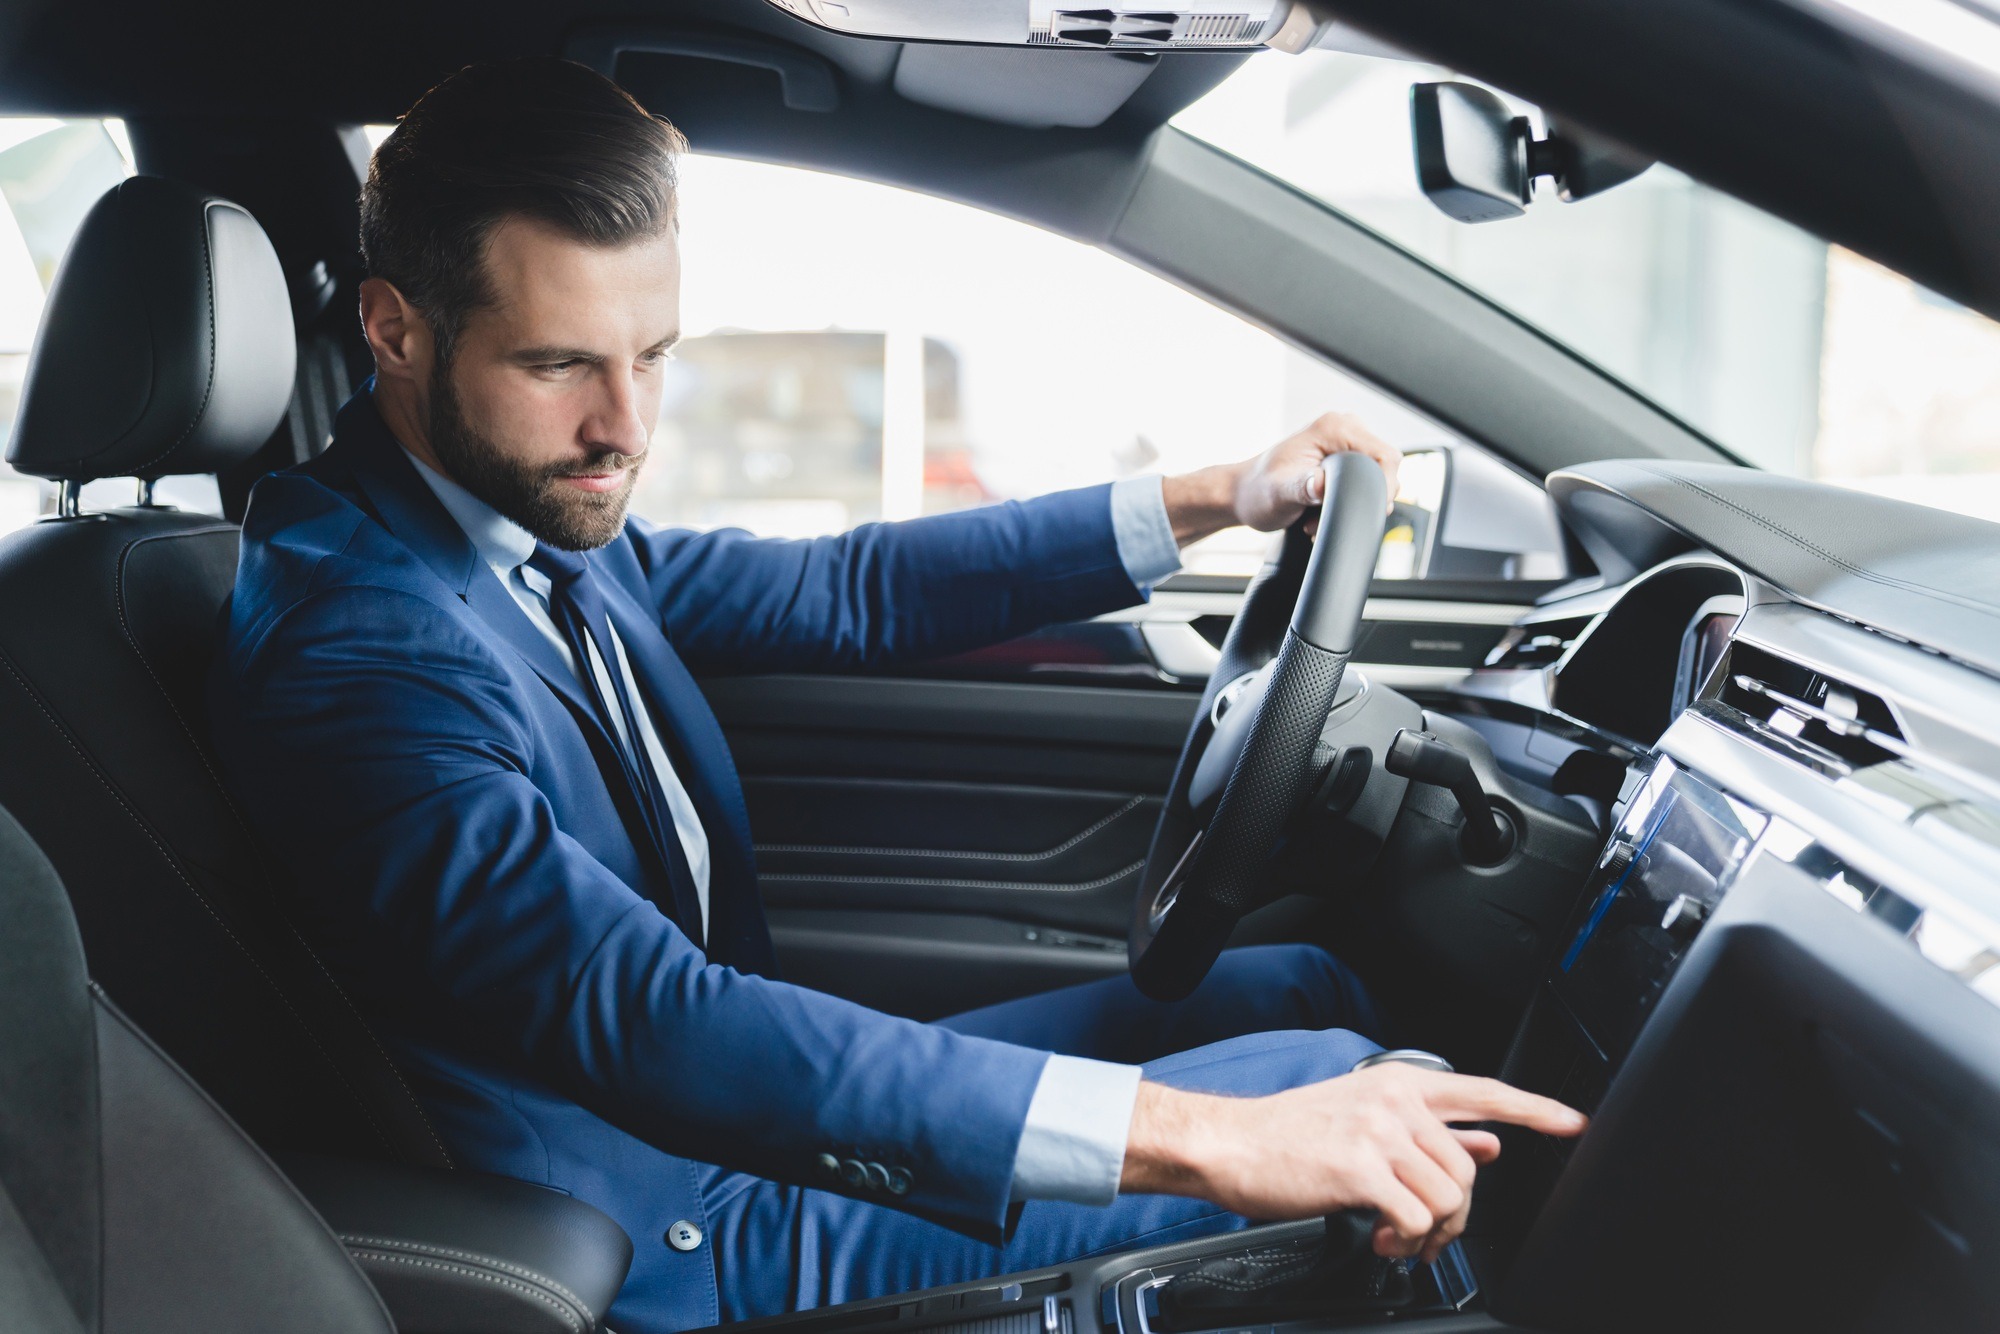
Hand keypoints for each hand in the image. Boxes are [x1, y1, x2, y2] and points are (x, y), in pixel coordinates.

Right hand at [1119, 1063, 1586, 1262]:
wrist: (1228, 1144)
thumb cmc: (1286, 1137)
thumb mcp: (1363, 1121)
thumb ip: (1428, 1131)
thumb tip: (1487, 1142)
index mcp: (1398, 1083)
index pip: (1483, 1090)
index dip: (1534, 1108)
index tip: (1572, 1122)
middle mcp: (1394, 1100)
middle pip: (1468, 1168)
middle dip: (1454, 1214)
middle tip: (1422, 1232)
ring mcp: (1379, 1131)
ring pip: (1449, 1196)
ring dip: (1430, 1232)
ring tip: (1396, 1235)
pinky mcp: (1361, 1167)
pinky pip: (1418, 1217)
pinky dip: (1405, 1241)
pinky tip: (1380, 1237)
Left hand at [1161, 413, 1401, 546]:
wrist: (1242, 494)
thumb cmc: (1257, 492)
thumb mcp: (1279, 493)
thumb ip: (1303, 487)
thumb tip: (1323, 485)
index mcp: (1334, 428)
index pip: (1385, 456)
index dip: (1384, 487)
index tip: (1366, 511)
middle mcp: (1344, 428)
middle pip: (1386, 467)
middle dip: (1366, 498)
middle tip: (1329, 517)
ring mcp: (1345, 442)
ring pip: (1376, 477)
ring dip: (1355, 502)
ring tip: (1319, 517)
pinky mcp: (1343, 457)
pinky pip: (1364, 480)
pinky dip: (1349, 500)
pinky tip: (1322, 512)